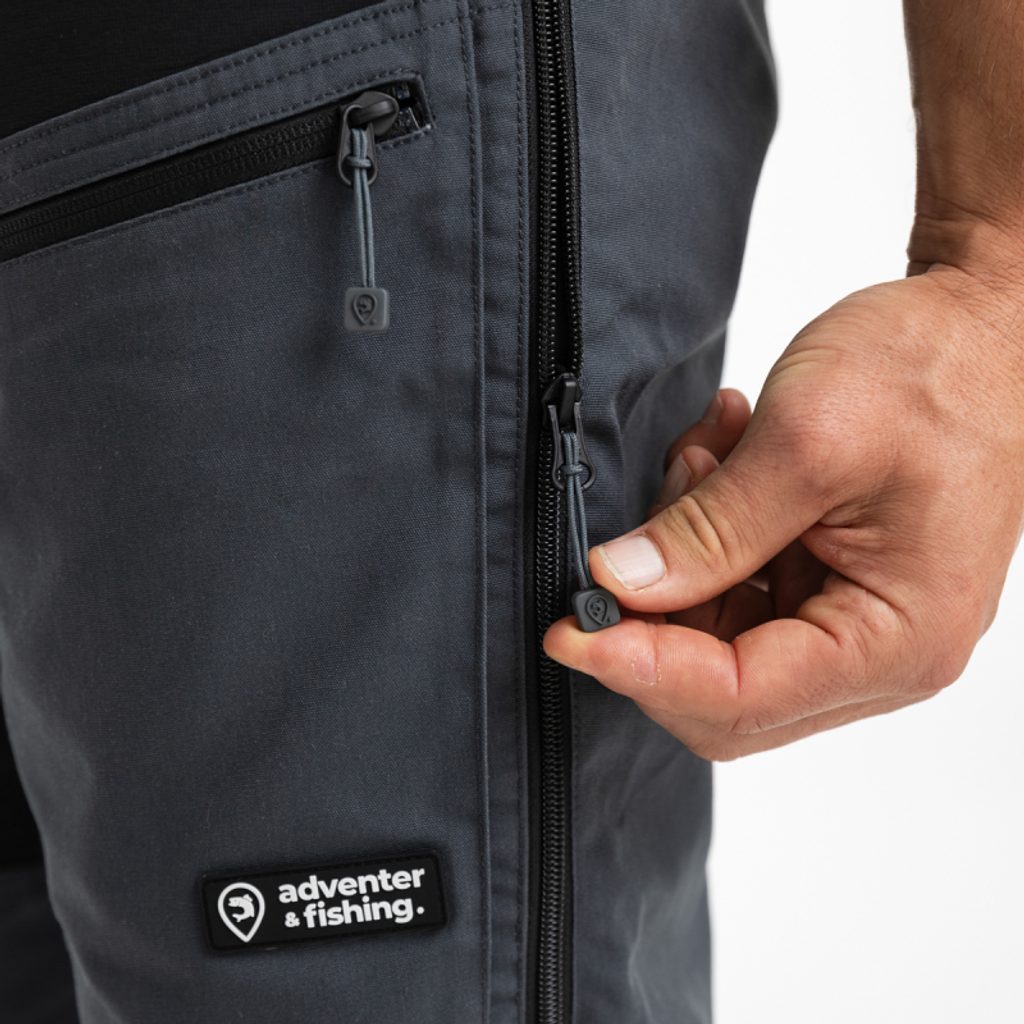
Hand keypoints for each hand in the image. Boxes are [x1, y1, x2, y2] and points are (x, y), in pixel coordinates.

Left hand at [544, 266, 1023, 758]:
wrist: (979, 330)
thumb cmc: (932, 373)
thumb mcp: (807, 442)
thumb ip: (710, 529)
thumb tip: (619, 586)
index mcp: (895, 640)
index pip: (740, 697)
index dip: (639, 669)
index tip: (564, 630)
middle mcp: (879, 654)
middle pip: (722, 689)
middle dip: (656, 617)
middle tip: (627, 536)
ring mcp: (851, 623)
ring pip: (717, 641)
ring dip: (679, 560)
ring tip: (700, 463)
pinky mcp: (826, 589)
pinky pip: (735, 593)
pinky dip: (702, 537)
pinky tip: (714, 465)